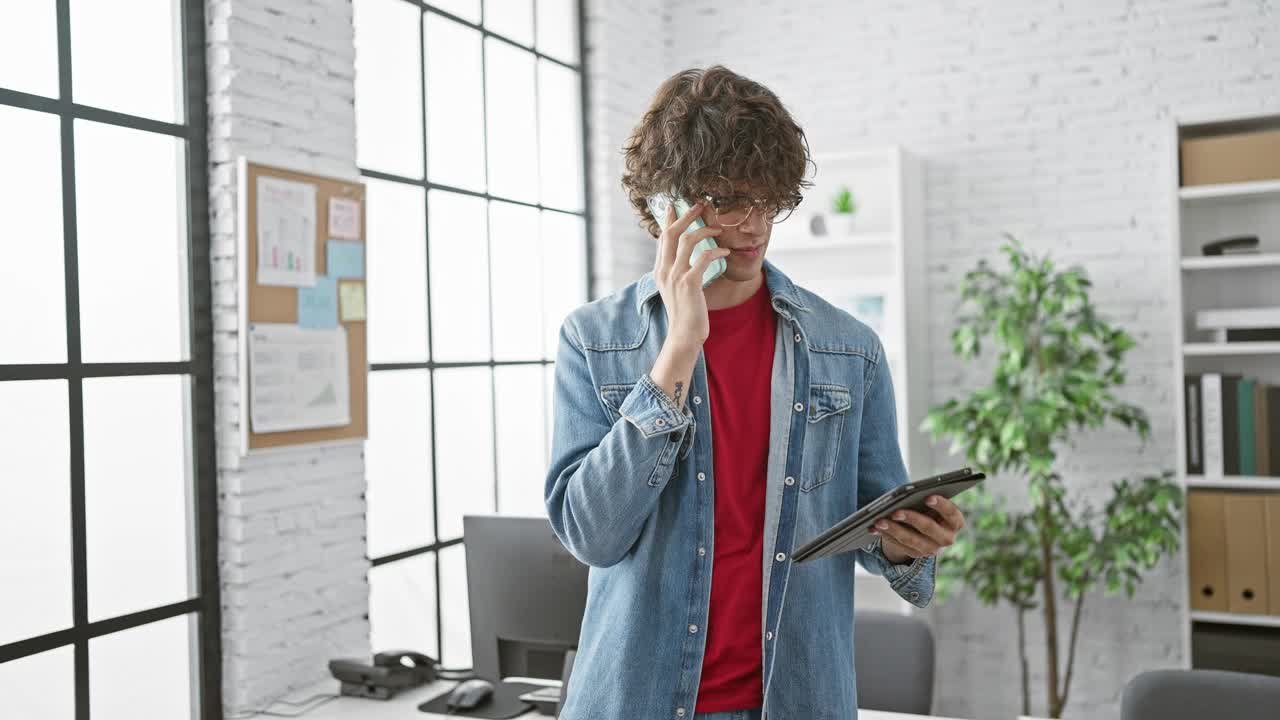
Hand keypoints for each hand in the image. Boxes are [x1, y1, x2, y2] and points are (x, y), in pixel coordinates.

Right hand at [653, 199, 729, 347]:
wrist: (684, 335)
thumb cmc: (685, 313)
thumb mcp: (675, 289)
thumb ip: (678, 271)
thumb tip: (689, 256)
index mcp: (659, 270)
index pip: (662, 238)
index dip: (669, 219)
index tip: (675, 205)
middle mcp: (664, 270)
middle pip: (672, 233)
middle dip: (686, 215)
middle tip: (700, 206)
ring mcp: (675, 276)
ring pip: (688, 241)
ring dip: (705, 231)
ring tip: (718, 229)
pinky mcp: (689, 284)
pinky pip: (704, 258)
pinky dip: (717, 251)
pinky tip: (726, 252)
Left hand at [870, 494, 965, 564]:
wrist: (922, 528)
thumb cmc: (927, 508)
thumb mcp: (930, 503)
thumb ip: (925, 499)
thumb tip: (906, 494)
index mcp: (955, 522)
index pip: (952, 513)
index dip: (941, 505)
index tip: (927, 497)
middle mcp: (947, 538)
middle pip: (929, 528)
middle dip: (911, 518)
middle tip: (895, 512)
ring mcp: (932, 549)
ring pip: (912, 540)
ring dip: (893, 529)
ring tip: (879, 521)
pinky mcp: (916, 555)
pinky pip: (900, 546)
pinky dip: (886, 535)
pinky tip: (874, 528)